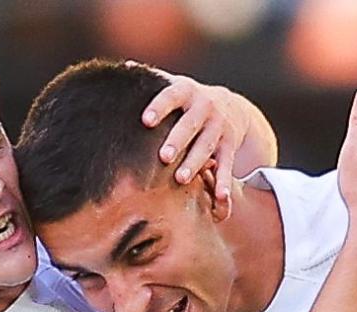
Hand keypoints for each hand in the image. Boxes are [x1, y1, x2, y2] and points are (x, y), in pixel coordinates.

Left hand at [141, 71, 252, 200]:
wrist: (231, 107)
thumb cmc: (188, 100)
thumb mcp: (175, 85)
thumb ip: (153, 79)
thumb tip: (125, 68)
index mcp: (186, 91)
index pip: (171, 96)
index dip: (159, 107)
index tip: (146, 120)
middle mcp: (205, 107)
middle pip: (190, 124)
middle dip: (178, 140)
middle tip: (164, 156)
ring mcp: (219, 127)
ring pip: (207, 146)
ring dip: (195, 162)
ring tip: (181, 178)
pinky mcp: (229, 146)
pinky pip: (227, 165)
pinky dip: (224, 182)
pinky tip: (220, 198)